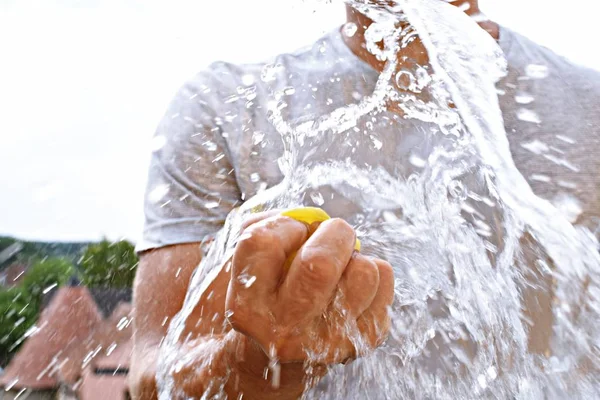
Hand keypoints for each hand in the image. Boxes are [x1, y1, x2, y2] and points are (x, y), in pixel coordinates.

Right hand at [226, 215, 394, 365]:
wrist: (270, 363)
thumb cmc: (259, 298)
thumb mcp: (239, 266)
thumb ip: (262, 229)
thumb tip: (308, 219)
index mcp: (246, 306)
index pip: (263, 242)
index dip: (283, 225)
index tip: (289, 234)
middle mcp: (283, 330)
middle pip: (320, 263)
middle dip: (333, 232)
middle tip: (330, 233)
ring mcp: (325, 341)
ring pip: (363, 273)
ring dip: (355, 256)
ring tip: (340, 265)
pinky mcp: (360, 342)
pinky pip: (383, 282)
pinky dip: (374, 270)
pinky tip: (352, 282)